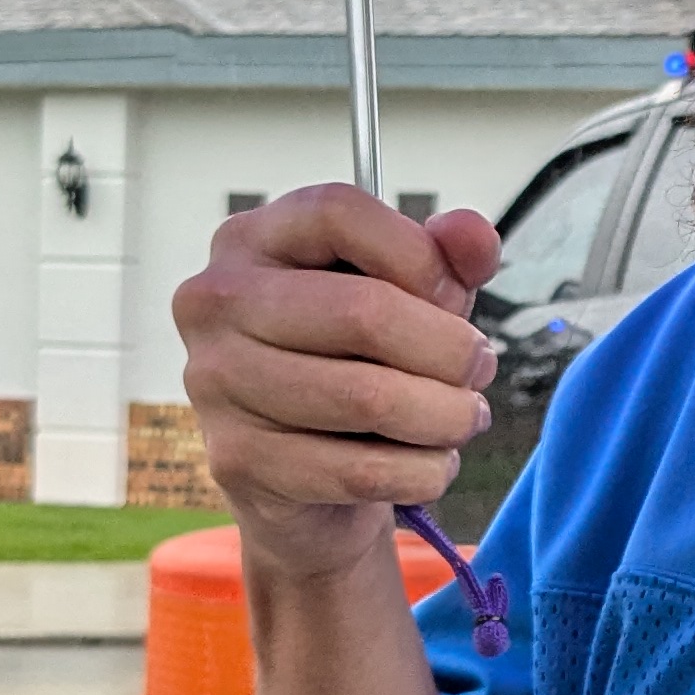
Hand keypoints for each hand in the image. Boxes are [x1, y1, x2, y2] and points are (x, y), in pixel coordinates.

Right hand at [175, 188, 501, 580]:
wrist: (303, 481)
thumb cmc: (355, 363)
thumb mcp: (407, 296)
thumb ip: (446, 256)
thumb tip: (473, 233)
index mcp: (249, 239)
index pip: (338, 212)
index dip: (419, 255)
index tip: (455, 298)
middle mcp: (215, 302)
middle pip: (364, 309)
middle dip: (450, 350)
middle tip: (479, 370)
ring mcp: (215, 382)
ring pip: (369, 397)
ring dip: (445, 417)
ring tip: (462, 418)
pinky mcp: (236, 460)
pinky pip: (359, 469)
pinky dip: (421, 471)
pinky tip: (431, 464)